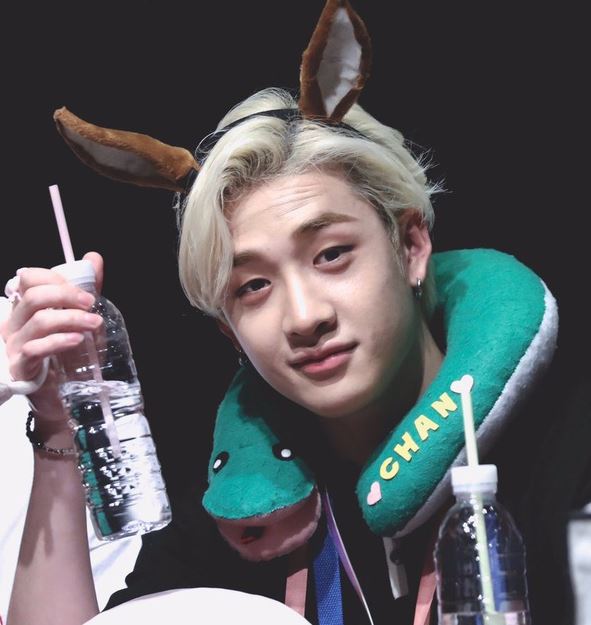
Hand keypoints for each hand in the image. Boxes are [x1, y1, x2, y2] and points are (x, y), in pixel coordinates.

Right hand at [0, 252, 103, 425]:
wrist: (68, 397)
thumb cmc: (73, 357)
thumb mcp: (85, 319)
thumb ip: (88, 289)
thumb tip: (94, 258)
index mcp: (28, 308)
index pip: (28, 278)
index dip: (55, 278)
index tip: (85, 290)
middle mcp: (16, 323)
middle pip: (33, 297)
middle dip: (66, 295)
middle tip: (91, 304)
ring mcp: (15, 345)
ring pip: (38, 320)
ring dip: (71, 318)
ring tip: (94, 324)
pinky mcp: (20, 367)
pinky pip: (35, 348)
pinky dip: (59, 340)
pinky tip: (77, 340)